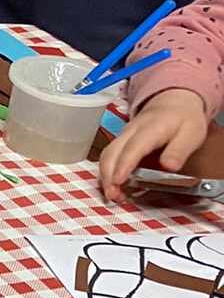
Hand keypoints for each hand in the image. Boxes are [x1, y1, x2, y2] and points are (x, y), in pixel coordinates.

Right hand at [100, 87, 210, 201]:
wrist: (173, 102)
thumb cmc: (183, 119)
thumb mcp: (192, 133)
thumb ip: (179, 150)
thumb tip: (169, 167)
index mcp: (150, 129)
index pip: (133, 147)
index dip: (124, 165)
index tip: (118, 181)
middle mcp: (131, 132)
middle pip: (112, 152)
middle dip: (108, 175)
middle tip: (113, 196)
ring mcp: (123, 137)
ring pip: (106, 156)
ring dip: (105, 176)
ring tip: (113, 195)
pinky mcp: (121, 143)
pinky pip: (109, 157)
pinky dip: (108, 173)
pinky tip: (115, 186)